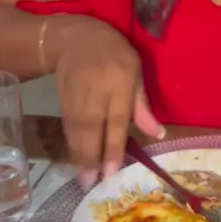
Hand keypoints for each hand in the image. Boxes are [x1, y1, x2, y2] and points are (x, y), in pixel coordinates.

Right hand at [51, 16, 164, 187]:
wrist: (75, 38)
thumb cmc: (114, 54)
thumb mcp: (135, 71)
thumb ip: (142, 105)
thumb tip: (158, 133)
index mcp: (119, 83)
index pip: (116, 120)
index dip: (113, 146)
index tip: (111, 171)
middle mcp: (96, 92)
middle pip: (92, 128)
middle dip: (91, 157)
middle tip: (91, 183)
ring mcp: (76, 96)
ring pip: (76, 130)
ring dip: (79, 155)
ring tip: (83, 179)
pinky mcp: (63, 99)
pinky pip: (67, 126)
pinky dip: (71, 144)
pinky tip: (76, 159)